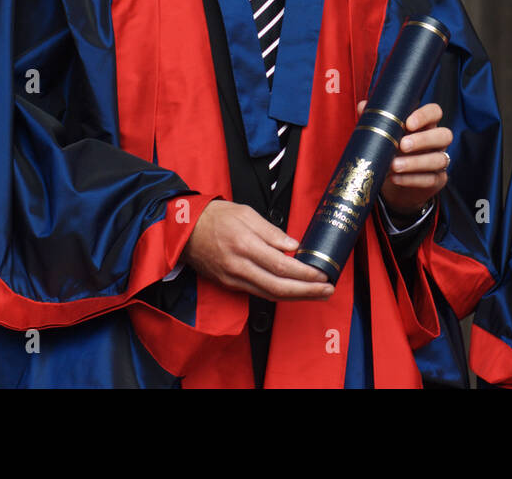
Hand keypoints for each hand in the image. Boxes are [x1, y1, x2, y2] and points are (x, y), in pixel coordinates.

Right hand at [180, 200, 333, 300]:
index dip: (304, 274)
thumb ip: (271, 231)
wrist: (184, 231)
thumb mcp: (246, 213)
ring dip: (296, 297)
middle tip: (327, 289)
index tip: (322, 274)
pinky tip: (294, 291)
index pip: (281, 265)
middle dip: (307, 291)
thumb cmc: (215, 217)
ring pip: (269, 295)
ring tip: (317, 293)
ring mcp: (233, 279)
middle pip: (278, 287)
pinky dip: (279, 294)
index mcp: (245, 245)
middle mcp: (239, 267)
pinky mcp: (229, 285)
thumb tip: (293, 245)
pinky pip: (259, 293)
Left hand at [361, 99, 451, 216]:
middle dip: (424, 140)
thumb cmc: (391, 151)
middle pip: (444, 135)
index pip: (435, 112)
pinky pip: (431, 180)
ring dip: (416, 162)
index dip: (425, 116)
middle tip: (402, 145)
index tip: (408, 123)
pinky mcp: (437, 180)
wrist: (394, 181)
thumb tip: (363, 106)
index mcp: (426, 124)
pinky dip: (412, 179)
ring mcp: (439, 160)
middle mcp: (437, 141)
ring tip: (394, 165)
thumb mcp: (383, 135)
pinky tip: (396, 178)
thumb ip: (376, 120)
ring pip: (440, 159)